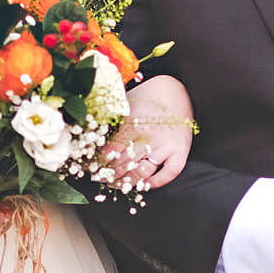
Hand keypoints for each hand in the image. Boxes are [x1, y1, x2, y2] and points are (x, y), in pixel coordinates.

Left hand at [107, 74, 194, 189]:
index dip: (101, 163)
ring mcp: (166, 146)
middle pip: (125, 164)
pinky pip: (169, 173)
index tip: (93, 169)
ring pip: (143, 172)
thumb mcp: (125, 108)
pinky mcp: (180, 151)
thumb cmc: (147, 97)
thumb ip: (114, 126)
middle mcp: (149, 138)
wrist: (174, 89)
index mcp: (133, 126)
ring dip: (127, 181)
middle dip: (110, 174)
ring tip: (116, 184)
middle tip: (100, 179)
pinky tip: (146, 184)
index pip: (112, 152)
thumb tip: (98, 143)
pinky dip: (157, 181)